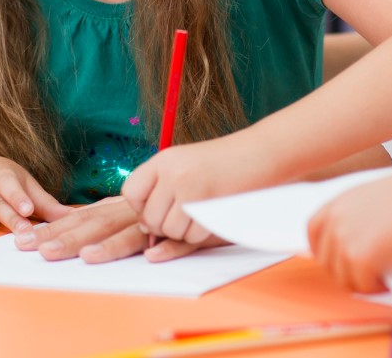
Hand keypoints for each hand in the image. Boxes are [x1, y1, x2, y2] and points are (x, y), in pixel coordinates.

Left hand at [12, 196, 211, 263]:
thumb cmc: (192, 185)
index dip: (54, 227)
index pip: (86, 214)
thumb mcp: (151, 198)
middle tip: (40, 251)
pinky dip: (169, 246)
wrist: (240, 161)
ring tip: (88, 258)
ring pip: (139, 230)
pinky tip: (153, 257)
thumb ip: (122, 213)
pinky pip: (184, 238)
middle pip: (102, 222)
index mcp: (130, 198)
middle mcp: (145, 203)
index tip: (25, 241)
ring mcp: (171, 211)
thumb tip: (82, 226)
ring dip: (114, 245)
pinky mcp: (200, 221)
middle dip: (70, 238)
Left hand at [121, 136, 272, 248]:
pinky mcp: (207, 207)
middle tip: (185, 212)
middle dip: (164, 225)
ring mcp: (190, 190)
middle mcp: (172, 173)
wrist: (261, 153)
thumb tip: (144, 228)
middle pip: (150, 219)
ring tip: (202, 210)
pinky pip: (191, 237)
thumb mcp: (185, 163)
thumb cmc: (224, 162)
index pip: (130, 192)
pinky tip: (212, 215)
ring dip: (184, 230)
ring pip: (170, 231)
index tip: (160, 204)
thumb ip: (161, 188)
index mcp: (163, 160)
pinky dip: (201, 234)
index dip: (142, 205)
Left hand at [308, 171, 391, 293]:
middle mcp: (335, 221)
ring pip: (343, 278)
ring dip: (363, 281)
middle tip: (368, 273)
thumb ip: (358, 219)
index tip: (334, 260)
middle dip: (346, 270)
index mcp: (338, 202)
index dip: (322, 249)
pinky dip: (376, 287)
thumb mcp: (374, 199)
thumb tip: (357, 244)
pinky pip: (362, 286)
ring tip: (384, 275)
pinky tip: (390, 278)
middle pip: (326, 260)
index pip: (313, 231)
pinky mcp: (358, 260)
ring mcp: (344, 241)